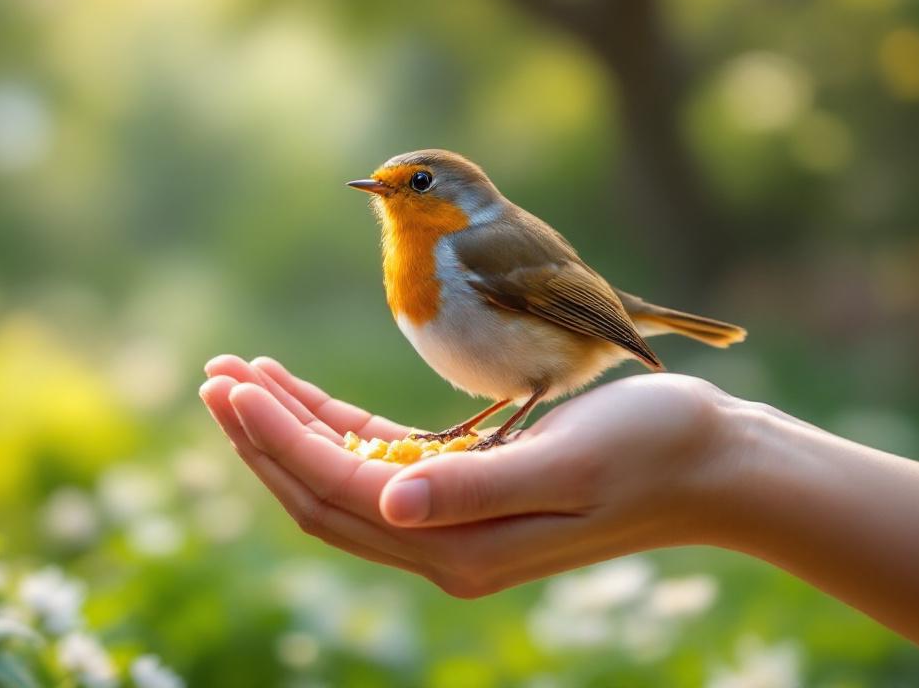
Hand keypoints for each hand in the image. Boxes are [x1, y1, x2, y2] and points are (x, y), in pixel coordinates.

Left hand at [199, 355, 740, 597]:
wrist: (708, 460)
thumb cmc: (649, 451)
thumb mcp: (565, 465)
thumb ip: (475, 488)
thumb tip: (387, 503)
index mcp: (458, 547)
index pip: (337, 489)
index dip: (275, 438)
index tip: (229, 384)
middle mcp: (443, 543)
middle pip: (319, 491)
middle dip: (259, 434)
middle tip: (210, 373)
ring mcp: (449, 522)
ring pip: (338, 475)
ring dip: (285, 424)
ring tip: (237, 371)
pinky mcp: (462, 489)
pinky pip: (377, 460)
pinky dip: (332, 423)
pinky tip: (301, 390)